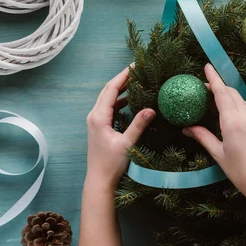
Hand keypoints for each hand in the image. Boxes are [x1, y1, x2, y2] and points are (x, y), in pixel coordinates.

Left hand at [85, 66, 155, 191]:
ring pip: (107, 97)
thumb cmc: (111, 164)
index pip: (111, 89)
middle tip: (137, 68)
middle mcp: (94, 115)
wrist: (99, 180)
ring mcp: (95, 120)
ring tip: (135, 80)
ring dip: (120, 87)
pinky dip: (119, 99)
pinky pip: (108, 107)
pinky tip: (130, 99)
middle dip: (122, 78)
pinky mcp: (99, 126)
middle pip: (108, 90)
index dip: (123, 75)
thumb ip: (139, 125)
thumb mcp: (127, 143)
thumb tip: (152, 109)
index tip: (135, 65)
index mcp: (99, 116)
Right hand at [182, 64, 245, 203]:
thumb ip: (203, 137)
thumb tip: (186, 128)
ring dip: (230, 98)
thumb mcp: (219, 154)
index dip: (213, 78)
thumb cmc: (240, 172)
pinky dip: (240, 108)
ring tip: (217, 104)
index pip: (222, 93)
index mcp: (233, 122)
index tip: (207, 66)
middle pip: (232, 93)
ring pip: (242, 101)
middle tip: (205, 89)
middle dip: (219, 87)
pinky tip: (234, 118)